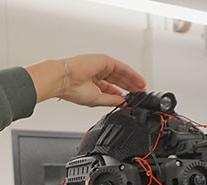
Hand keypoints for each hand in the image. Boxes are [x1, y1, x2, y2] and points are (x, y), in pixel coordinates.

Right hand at [26, 54, 145, 106]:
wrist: (63, 79)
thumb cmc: (72, 89)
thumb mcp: (97, 99)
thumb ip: (111, 100)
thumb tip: (123, 102)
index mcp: (93, 85)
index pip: (112, 90)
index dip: (123, 95)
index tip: (131, 100)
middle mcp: (97, 75)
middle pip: (118, 81)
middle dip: (130, 87)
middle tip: (140, 94)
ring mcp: (101, 67)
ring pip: (121, 74)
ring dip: (133, 81)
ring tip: (142, 88)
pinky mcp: (104, 61)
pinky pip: (121, 67)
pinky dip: (131, 74)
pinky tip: (138, 81)